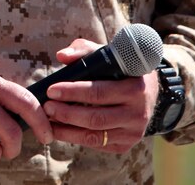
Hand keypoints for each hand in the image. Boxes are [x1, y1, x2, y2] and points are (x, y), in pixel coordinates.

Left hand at [42, 38, 159, 152]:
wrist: (148, 91)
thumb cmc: (120, 69)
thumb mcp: (107, 55)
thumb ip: (83, 50)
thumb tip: (61, 55)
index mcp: (135, 88)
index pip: (99, 92)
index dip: (73, 92)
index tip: (51, 90)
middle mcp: (138, 113)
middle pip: (96, 118)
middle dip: (67, 113)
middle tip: (46, 107)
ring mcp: (133, 132)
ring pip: (95, 136)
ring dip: (67, 130)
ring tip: (48, 121)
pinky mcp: (126, 144)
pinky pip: (97, 145)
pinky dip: (75, 138)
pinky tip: (60, 130)